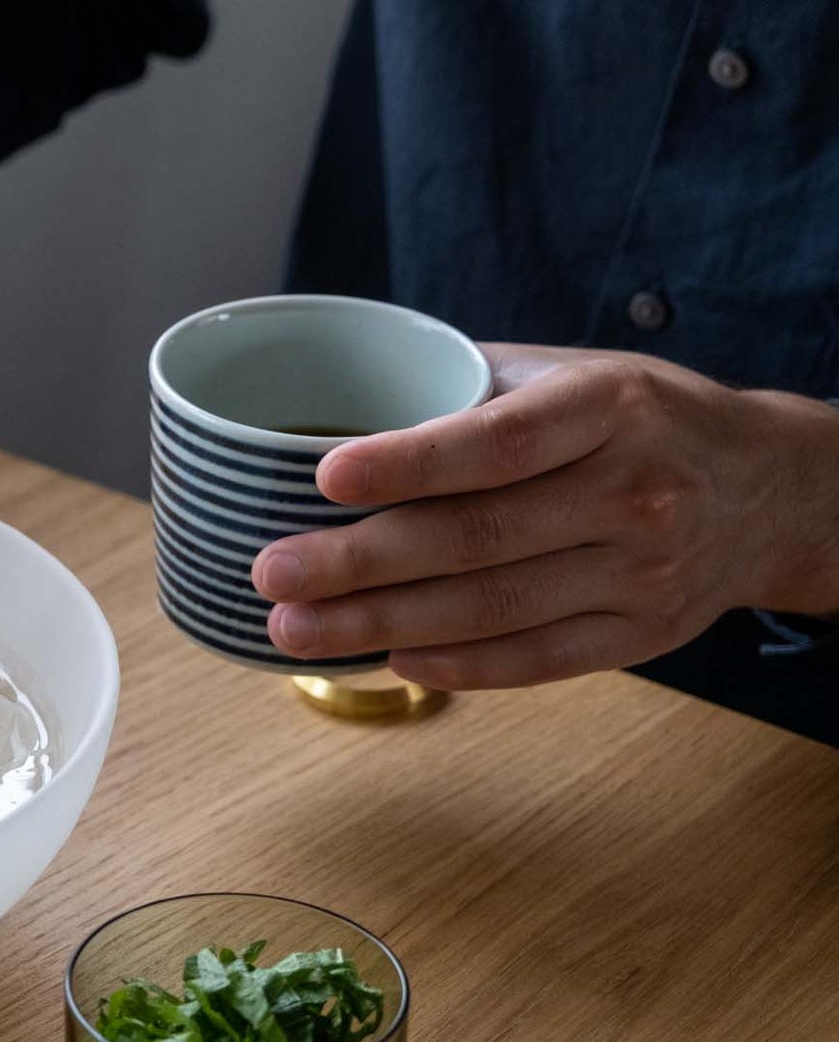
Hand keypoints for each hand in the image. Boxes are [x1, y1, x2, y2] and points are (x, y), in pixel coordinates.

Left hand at [250, 345, 838, 688]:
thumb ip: (469, 386)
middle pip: (478, 539)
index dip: (409, 462)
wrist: (770, 491)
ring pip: (493, 609)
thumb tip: (338, 404)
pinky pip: (535, 660)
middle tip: (272, 575)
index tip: (323, 475)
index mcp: (610, 408)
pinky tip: (389, 661)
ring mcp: (641, 573)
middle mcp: (632, 491)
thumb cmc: (640, 420)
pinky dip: (458, 666)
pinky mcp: (641, 637)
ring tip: (296, 629)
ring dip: (382, 626)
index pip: (499, 443)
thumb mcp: (575, 373)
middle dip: (360, 564)